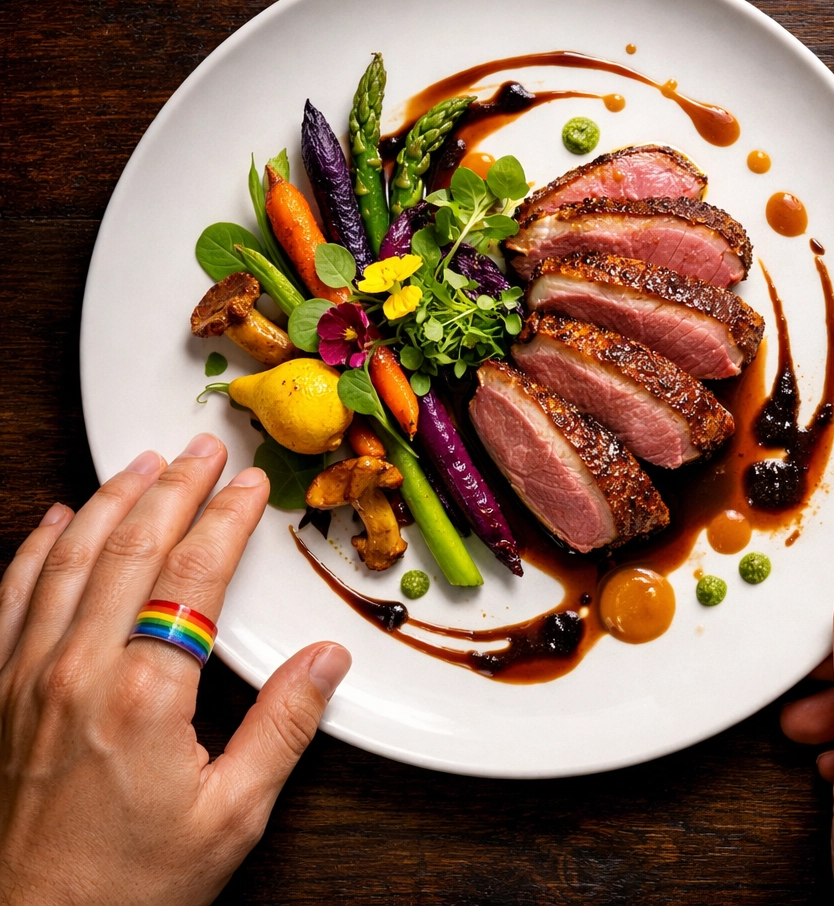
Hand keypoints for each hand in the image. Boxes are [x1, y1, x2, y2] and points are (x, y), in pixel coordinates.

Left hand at [0, 435, 351, 905]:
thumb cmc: (128, 885)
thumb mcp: (230, 816)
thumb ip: (282, 728)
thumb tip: (326, 661)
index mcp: (144, 694)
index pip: (192, 574)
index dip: (224, 518)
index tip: (247, 485)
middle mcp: (78, 670)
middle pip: (130, 548)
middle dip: (171, 488)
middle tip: (199, 448)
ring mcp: (27, 676)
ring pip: (69, 558)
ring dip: (109, 500)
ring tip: (140, 462)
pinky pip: (11, 595)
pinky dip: (35, 546)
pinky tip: (56, 518)